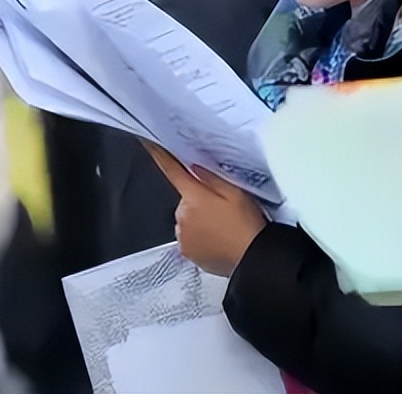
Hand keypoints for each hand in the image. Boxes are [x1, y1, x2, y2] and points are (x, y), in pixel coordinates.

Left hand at [144, 142, 266, 276]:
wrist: (252, 257)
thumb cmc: (246, 223)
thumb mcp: (236, 193)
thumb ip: (212, 178)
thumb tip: (194, 167)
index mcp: (194, 197)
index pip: (172, 171)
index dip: (159, 156)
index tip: (148, 143)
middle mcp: (182, 216)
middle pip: (185, 200)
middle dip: (198, 202)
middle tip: (221, 210)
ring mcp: (182, 236)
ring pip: (187, 220)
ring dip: (199, 221)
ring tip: (222, 228)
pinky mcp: (186, 252)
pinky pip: (189, 238)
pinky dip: (200, 237)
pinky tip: (218, 240)